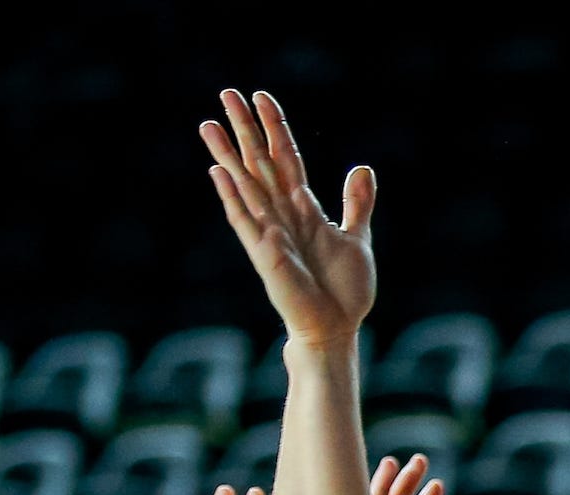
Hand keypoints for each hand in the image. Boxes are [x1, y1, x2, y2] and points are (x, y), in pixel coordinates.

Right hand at [201, 89, 374, 345]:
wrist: (336, 327)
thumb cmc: (343, 290)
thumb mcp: (356, 238)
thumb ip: (356, 204)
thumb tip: (361, 166)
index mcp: (303, 208)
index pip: (285, 157)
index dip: (275, 127)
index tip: (261, 96)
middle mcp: (281, 215)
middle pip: (260, 162)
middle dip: (245, 128)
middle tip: (226, 93)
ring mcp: (270, 232)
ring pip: (245, 184)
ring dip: (228, 154)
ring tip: (208, 124)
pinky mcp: (264, 255)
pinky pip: (244, 220)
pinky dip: (232, 197)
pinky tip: (218, 172)